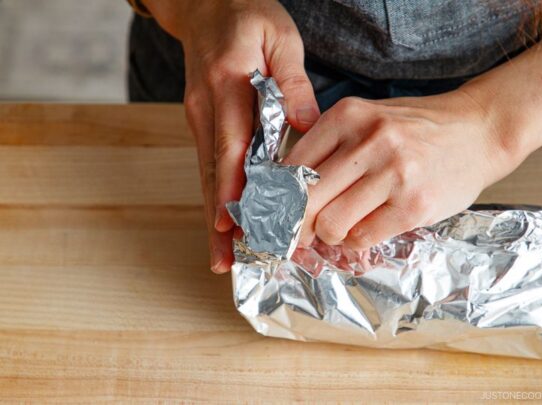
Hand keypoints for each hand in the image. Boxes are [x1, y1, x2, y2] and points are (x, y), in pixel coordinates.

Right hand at [143, 0, 319, 272]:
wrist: (207, 5)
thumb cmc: (249, 18)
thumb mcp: (279, 37)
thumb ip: (291, 80)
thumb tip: (303, 123)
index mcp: (227, 86)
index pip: (232, 144)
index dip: (233, 185)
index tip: (238, 219)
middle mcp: (206, 108)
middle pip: (213, 171)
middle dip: (220, 219)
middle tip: (227, 260)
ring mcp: (200, 118)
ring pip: (207, 175)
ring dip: (215, 218)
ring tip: (224, 259)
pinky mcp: (203, 124)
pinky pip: (211, 166)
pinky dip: (217, 198)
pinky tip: (226, 228)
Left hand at [282, 92, 519, 250]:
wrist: (480, 131)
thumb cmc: (421, 129)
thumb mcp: (371, 119)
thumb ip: (331, 146)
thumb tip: (285, 192)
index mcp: (349, 115)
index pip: (291, 166)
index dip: (276, 198)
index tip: (274, 214)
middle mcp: (370, 142)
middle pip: (304, 198)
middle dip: (295, 223)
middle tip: (295, 234)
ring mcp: (394, 174)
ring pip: (330, 223)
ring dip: (329, 234)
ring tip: (342, 227)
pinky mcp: (414, 205)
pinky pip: (363, 237)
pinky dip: (357, 241)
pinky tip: (368, 228)